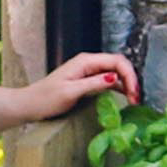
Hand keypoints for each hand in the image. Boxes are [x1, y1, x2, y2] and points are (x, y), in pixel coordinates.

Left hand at [19, 52, 139, 121]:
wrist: (30, 104)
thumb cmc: (47, 99)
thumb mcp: (71, 92)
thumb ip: (93, 83)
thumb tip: (115, 78)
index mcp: (86, 61)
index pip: (117, 62)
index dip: (129, 76)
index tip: (134, 94)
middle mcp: (89, 63)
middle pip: (119, 65)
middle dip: (131, 80)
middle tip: (137, 99)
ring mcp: (89, 71)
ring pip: (116, 72)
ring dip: (127, 85)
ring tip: (134, 101)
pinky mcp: (88, 80)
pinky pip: (109, 80)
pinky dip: (119, 88)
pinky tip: (125, 98)